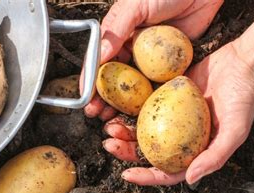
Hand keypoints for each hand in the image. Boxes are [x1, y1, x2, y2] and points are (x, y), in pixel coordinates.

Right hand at [83, 0, 223, 119]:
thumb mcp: (136, 5)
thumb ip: (116, 30)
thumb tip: (99, 56)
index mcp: (118, 36)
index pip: (99, 62)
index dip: (90, 82)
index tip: (85, 99)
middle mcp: (131, 50)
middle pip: (113, 80)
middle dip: (103, 99)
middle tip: (96, 115)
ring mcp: (150, 62)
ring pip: (132, 88)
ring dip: (121, 106)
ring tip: (112, 119)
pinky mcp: (169, 68)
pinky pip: (155, 88)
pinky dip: (146, 103)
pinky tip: (139, 115)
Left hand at [104, 42, 253, 184]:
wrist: (244, 64)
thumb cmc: (245, 99)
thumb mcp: (235, 131)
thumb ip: (215, 157)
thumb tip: (191, 179)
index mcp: (195, 152)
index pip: (167, 172)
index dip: (146, 177)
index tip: (126, 174)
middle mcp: (181, 138)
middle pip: (149, 152)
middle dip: (127, 152)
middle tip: (109, 144)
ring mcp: (172, 118)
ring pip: (143, 130)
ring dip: (124, 131)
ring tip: (109, 127)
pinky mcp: (167, 98)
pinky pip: (144, 106)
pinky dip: (130, 109)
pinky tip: (117, 107)